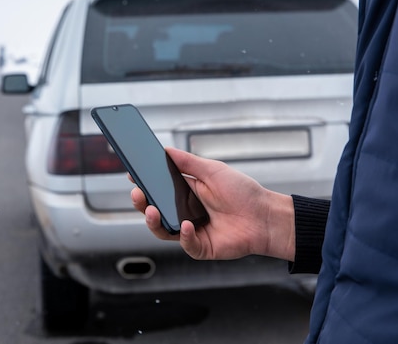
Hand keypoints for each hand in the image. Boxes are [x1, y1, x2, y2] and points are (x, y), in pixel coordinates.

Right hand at [131, 147, 294, 260]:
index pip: (158, 188)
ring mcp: (192, 231)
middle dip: (142, 202)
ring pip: (163, 230)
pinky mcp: (201, 247)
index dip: (144, 183)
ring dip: (153, 221)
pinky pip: (185, 243)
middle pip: (155, 210)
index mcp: (186, 193)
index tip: (132, 175)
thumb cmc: (243, 192)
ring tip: (152, 210)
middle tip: (137, 194)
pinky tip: (186, 225)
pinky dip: (184, 235)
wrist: (265, 216)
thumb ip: (187, 162)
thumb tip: (165, 150)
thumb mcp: (212, 170)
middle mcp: (185, 212)